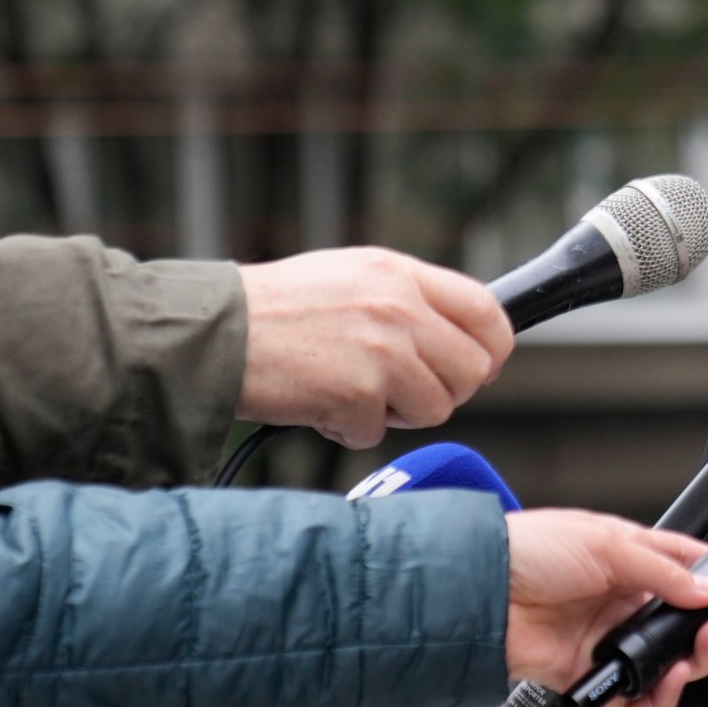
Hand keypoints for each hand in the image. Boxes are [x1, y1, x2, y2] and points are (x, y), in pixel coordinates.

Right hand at [236, 248, 514, 447]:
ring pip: (435, 408)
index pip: (487, 311)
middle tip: (401, 390)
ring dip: (395, 413)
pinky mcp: (358, 395)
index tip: (483, 365)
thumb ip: (408, 299)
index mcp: (401, 274)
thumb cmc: (277, 309)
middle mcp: (400, 309)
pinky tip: (319, 404)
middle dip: (443, 390)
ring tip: (351, 392)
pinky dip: (349, 429)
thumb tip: (462, 337)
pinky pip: (379, 432)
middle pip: (472, 370)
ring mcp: (383, 353)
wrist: (213, 334)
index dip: (494, 347)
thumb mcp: (352, 277)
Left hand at [501, 509, 707, 706]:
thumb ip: (662, 572)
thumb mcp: (607, 544)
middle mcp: (627, 607)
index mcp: (636, 567)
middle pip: (689, 631)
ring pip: (669, 668)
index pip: (693, 580)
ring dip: (695, 664)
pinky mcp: (589, 678)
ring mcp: (610, 644)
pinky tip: (667, 682)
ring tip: (702, 652)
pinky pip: (631, 701)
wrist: (480, 587)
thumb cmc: (532, 548)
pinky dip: (654, 698)